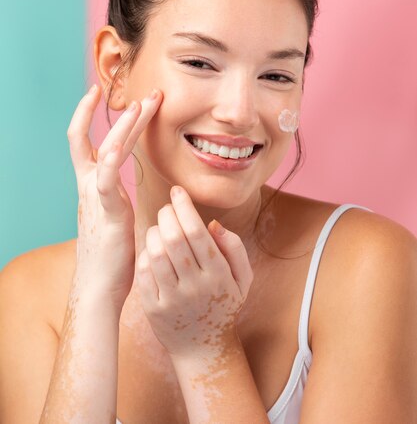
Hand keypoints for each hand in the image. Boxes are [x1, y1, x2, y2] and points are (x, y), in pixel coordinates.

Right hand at [67, 84, 162, 312]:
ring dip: (125, 126)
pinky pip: (106, 180)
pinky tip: (119, 144)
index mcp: (94, 184)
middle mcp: (90, 185)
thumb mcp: (114, 214)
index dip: (92, 116)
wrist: (99, 286)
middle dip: (122, 114)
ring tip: (143, 105)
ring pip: (105, 150)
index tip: (107, 96)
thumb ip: (116, 195)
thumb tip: (123, 185)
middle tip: (146, 95)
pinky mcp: (106, 212)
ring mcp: (95, 196)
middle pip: (100, 138)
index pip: (90, 141)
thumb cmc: (111, 254)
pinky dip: (110, 159)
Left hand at [136, 185, 253, 358]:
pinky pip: (143, 273)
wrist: (203, 348)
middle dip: (166, 214)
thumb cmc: (223, 304)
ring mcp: (173, 299)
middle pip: (174, 239)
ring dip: (153, 232)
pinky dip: (144, 254)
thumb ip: (234, 248)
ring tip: (159, 227)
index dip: (184, 206)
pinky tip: (151, 248)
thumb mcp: (243, 278)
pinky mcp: (153, 309)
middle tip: (167, 207)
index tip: (177, 191)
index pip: (197, 232)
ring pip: (156, 254)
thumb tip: (213, 223)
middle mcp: (195, 287)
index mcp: (218, 275)